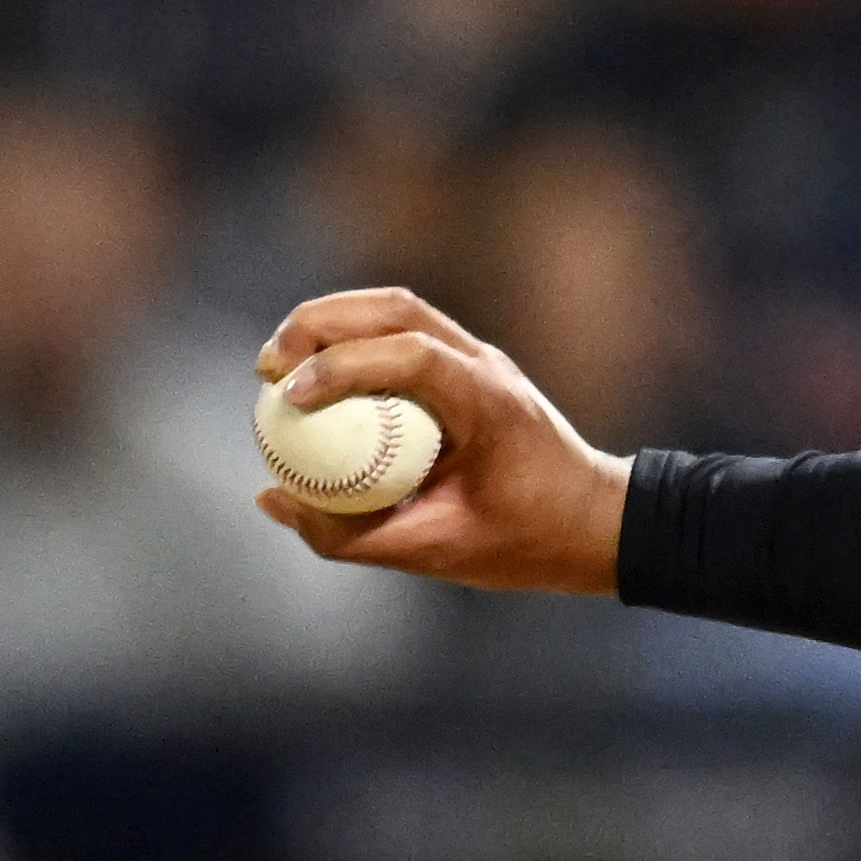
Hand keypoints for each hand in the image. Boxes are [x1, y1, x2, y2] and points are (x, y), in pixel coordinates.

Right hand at [252, 289, 630, 594]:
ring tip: (278, 364)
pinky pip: (401, 332)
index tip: (288, 398)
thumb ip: (351, 534)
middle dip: (317, 325)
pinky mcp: (466, 366)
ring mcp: (479, 359)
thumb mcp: (438, 551)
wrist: (595, 521)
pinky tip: (313, 375)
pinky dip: (351, 339)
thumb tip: (273, 496)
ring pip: (396, 308)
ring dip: (330, 322)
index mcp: (490, 403)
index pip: (411, 354)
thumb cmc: (527, 541)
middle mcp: (486, 366)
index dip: (341, 366)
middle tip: (266, 370)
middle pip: (394, 309)